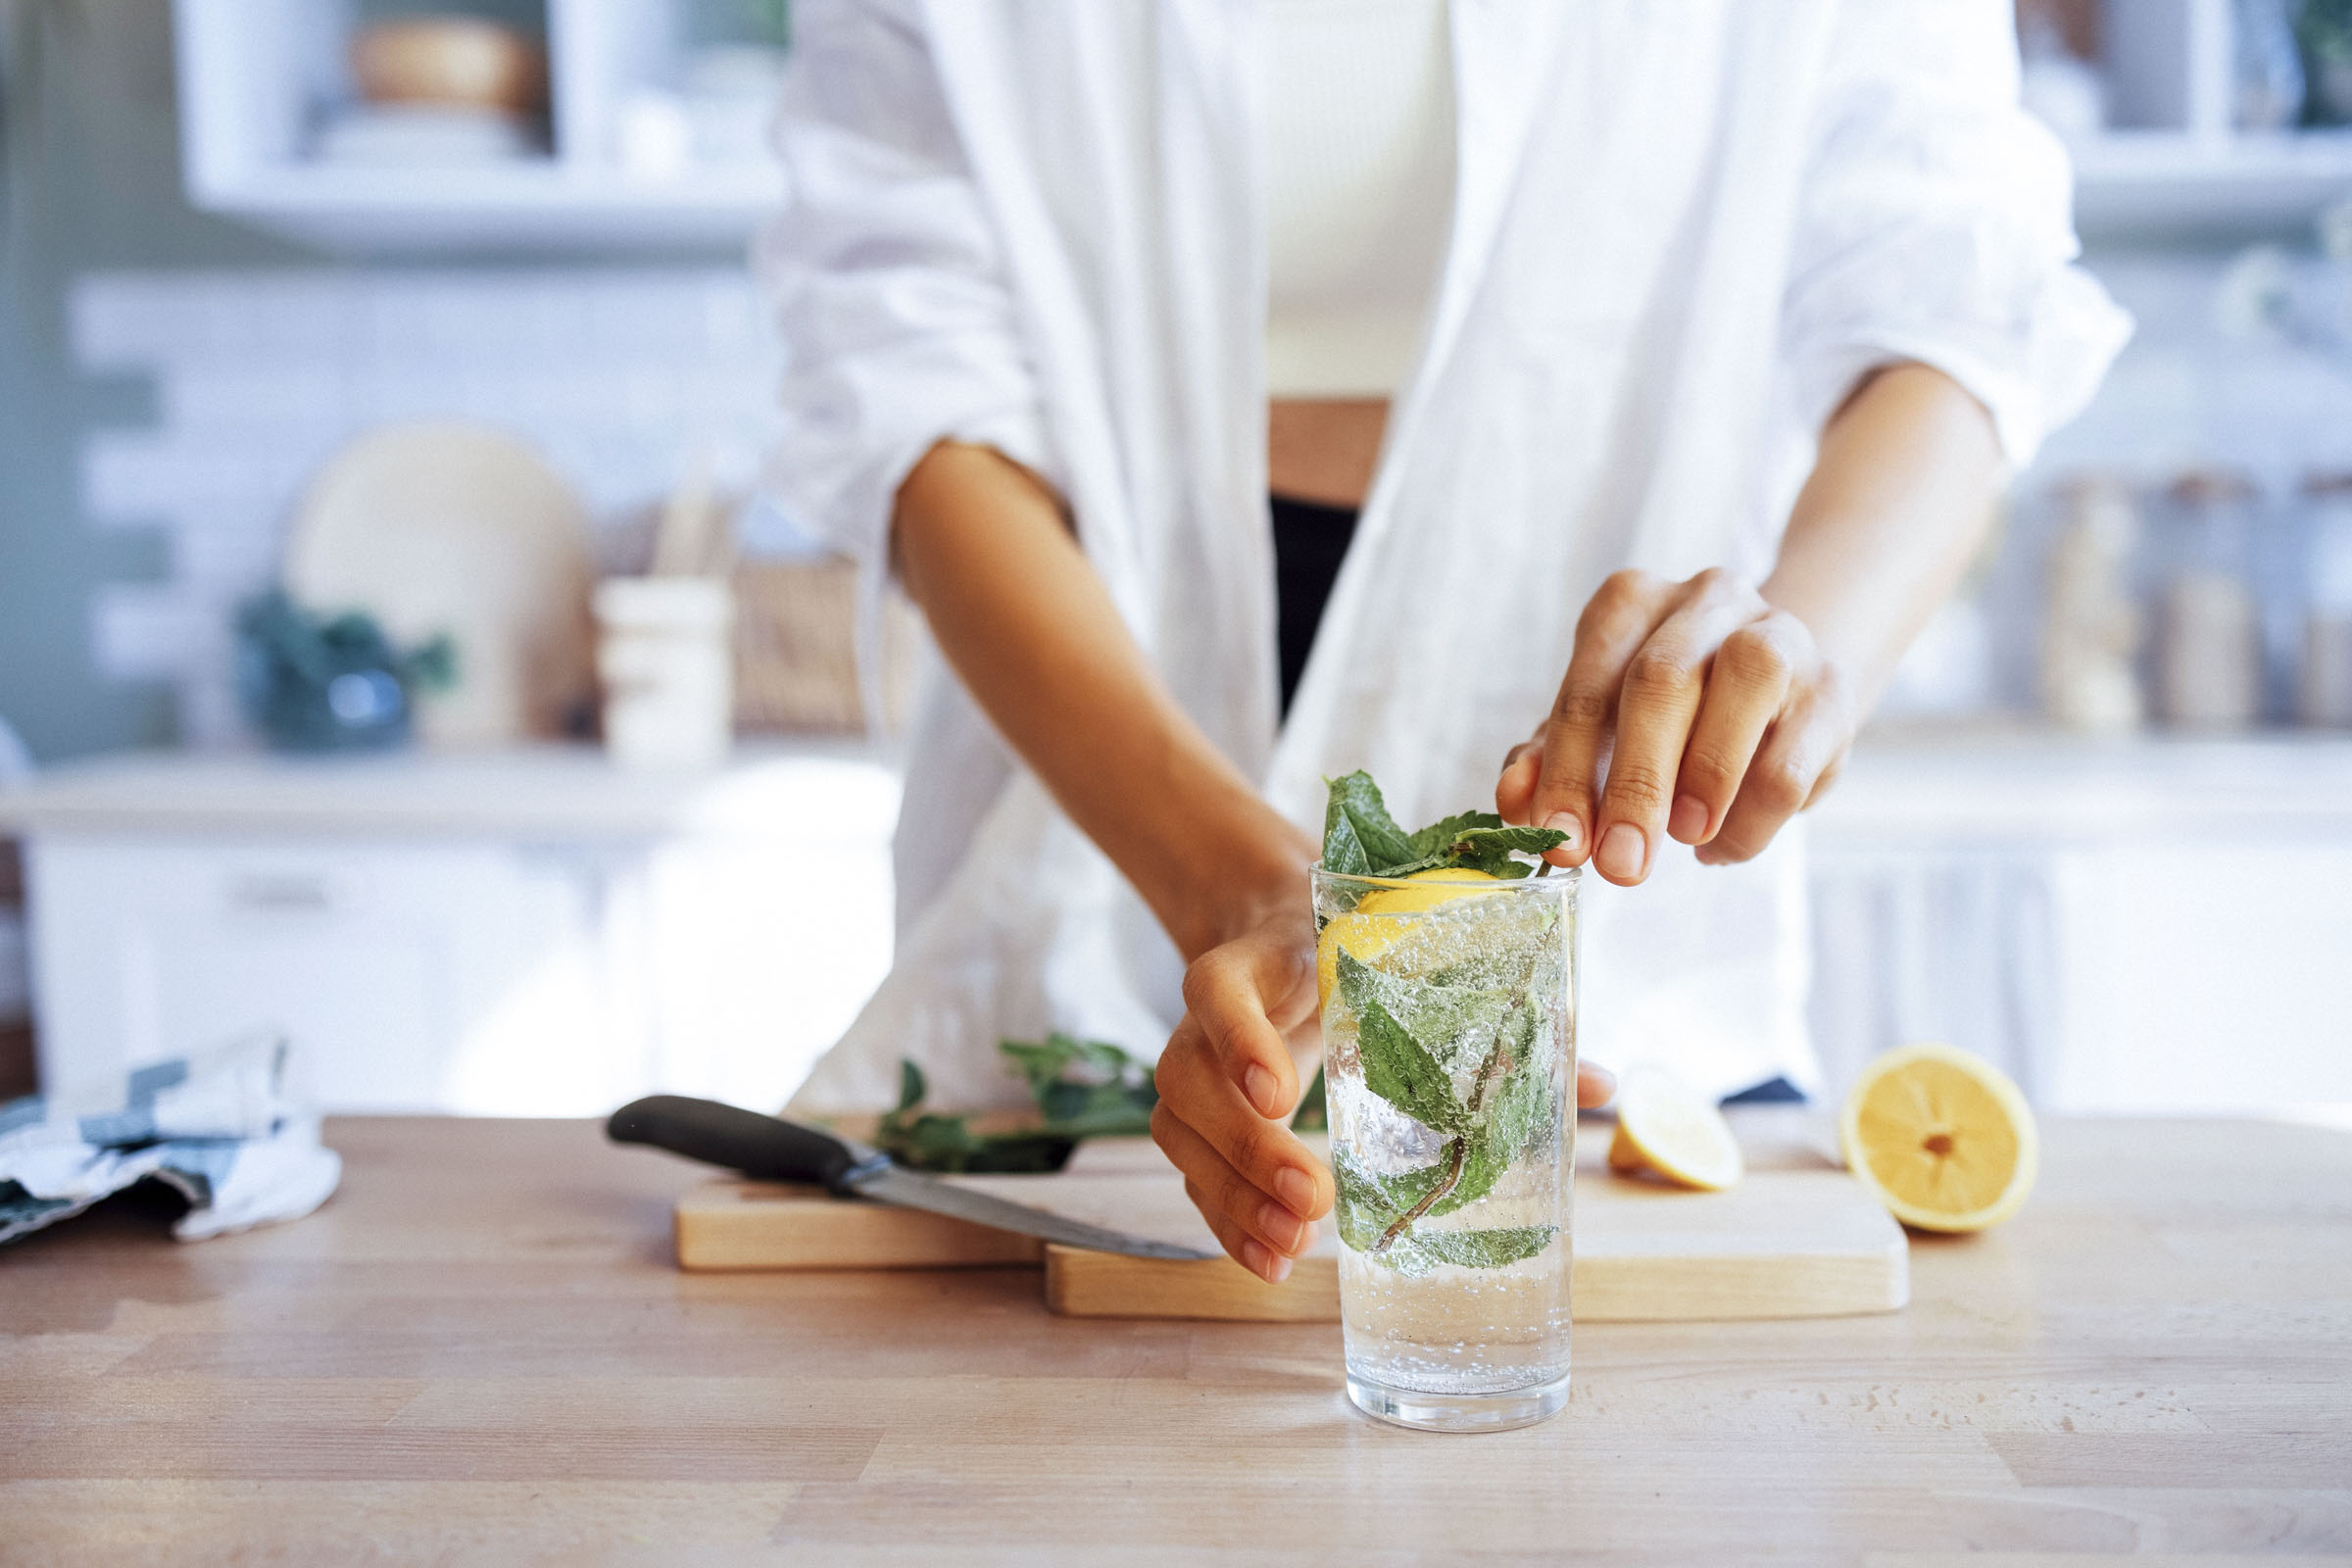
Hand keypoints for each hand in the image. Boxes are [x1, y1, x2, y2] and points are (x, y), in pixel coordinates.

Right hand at [1153, 900, 1618, 1281]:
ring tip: (1295, 1243)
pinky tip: (1271, 1258)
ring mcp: (1193, 1067)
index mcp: (1258, 962)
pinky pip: (1190, 1173)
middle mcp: (1207, 1017)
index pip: (1220, 991)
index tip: (1284, 1092)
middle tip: (1317, 1194)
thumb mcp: (1400, 956)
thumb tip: (1599, 1086)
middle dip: (1248, 1148)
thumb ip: (1490, 1015)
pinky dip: (1225, 1220)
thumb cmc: (1351, 949)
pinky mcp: (1198, 1115)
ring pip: (1180, 1133)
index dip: (1241, 1039)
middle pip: (1190, 1081)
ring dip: (1234, 1196)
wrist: (1268, 933)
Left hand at [1497, 568, 1854, 883]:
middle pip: (1664, 679)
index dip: (1568, 768)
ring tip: (1685, 839)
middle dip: (1636, 782)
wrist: (1778, 687)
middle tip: (1621, 862)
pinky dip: (1755, 816)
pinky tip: (1723, 846)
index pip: (1590, 684)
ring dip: (1709, 774)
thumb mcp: (1599, 728)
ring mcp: (1778, 633)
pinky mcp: (1833, 689)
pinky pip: (1797, 754)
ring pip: (1748, 682)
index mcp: (1631, 603)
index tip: (1560, 839)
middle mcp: (1705, 600)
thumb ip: (1551, 760)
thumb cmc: (1669, 711)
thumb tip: (1515, 801)